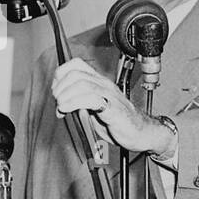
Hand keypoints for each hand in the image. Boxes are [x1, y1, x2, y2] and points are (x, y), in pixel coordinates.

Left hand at [50, 58, 174, 155]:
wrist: (141, 133)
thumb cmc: (120, 123)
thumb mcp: (95, 110)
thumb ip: (80, 104)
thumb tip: (60, 104)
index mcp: (99, 82)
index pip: (76, 65)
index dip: (60, 74)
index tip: (56, 91)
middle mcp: (104, 85)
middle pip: (75, 74)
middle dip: (60, 87)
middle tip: (58, 102)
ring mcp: (109, 95)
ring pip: (81, 84)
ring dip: (65, 96)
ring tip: (62, 108)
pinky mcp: (113, 109)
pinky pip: (91, 99)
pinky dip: (74, 104)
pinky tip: (68, 111)